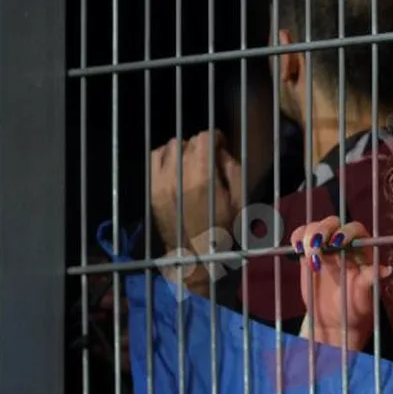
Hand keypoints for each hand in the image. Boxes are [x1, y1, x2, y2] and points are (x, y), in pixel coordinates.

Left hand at [150, 130, 242, 257]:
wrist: (195, 255)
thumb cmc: (223, 228)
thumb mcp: (240, 199)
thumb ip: (232, 169)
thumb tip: (220, 151)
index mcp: (203, 178)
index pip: (205, 138)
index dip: (216, 137)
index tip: (221, 144)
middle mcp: (179, 176)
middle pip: (189, 142)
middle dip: (202, 146)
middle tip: (210, 157)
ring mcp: (161, 182)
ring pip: (171, 146)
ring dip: (183, 149)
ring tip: (191, 161)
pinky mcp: (152, 189)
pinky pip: (154, 158)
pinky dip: (165, 156)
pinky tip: (175, 165)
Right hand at [292, 216, 391, 350]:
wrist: (334, 320)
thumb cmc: (354, 307)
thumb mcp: (363, 296)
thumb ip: (369, 280)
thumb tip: (386, 270)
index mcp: (361, 250)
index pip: (355, 230)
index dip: (346, 232)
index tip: (338, 242)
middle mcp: (343, 244)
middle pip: (333, 223)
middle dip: (323, 230)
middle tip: (317, 245)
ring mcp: (325, 248)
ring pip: (315, 228)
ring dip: (309, 235)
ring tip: (307, 252)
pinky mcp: (308, 255)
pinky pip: (301, 238)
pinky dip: (297, 238)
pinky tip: (297, 248)